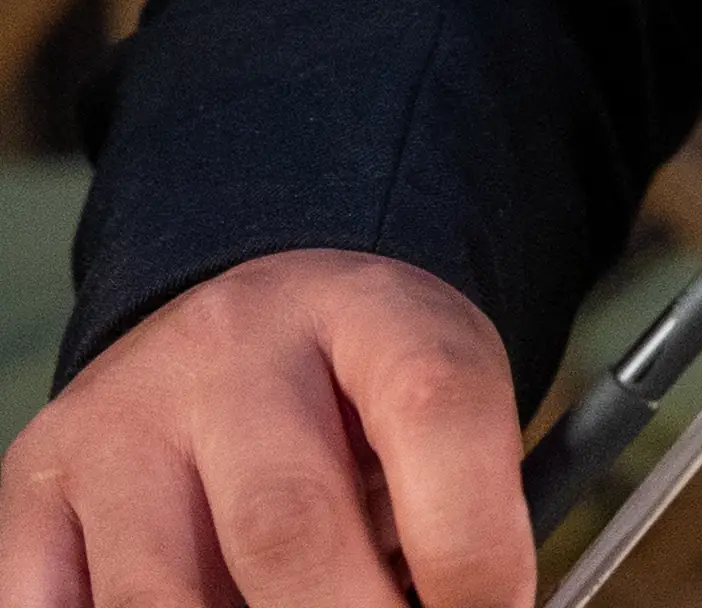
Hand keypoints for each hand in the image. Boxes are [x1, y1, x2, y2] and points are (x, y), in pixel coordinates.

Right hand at [0, 250, 529, 607]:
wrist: (241, 332)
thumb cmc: (361, 396)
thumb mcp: (437, 408)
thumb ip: (451, 506)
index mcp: (369, 308)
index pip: (435, 409)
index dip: (473, 543)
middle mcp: (233, 346)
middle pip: (288, 526)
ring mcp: (121, 420)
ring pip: (160, 604)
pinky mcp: (34, 492)